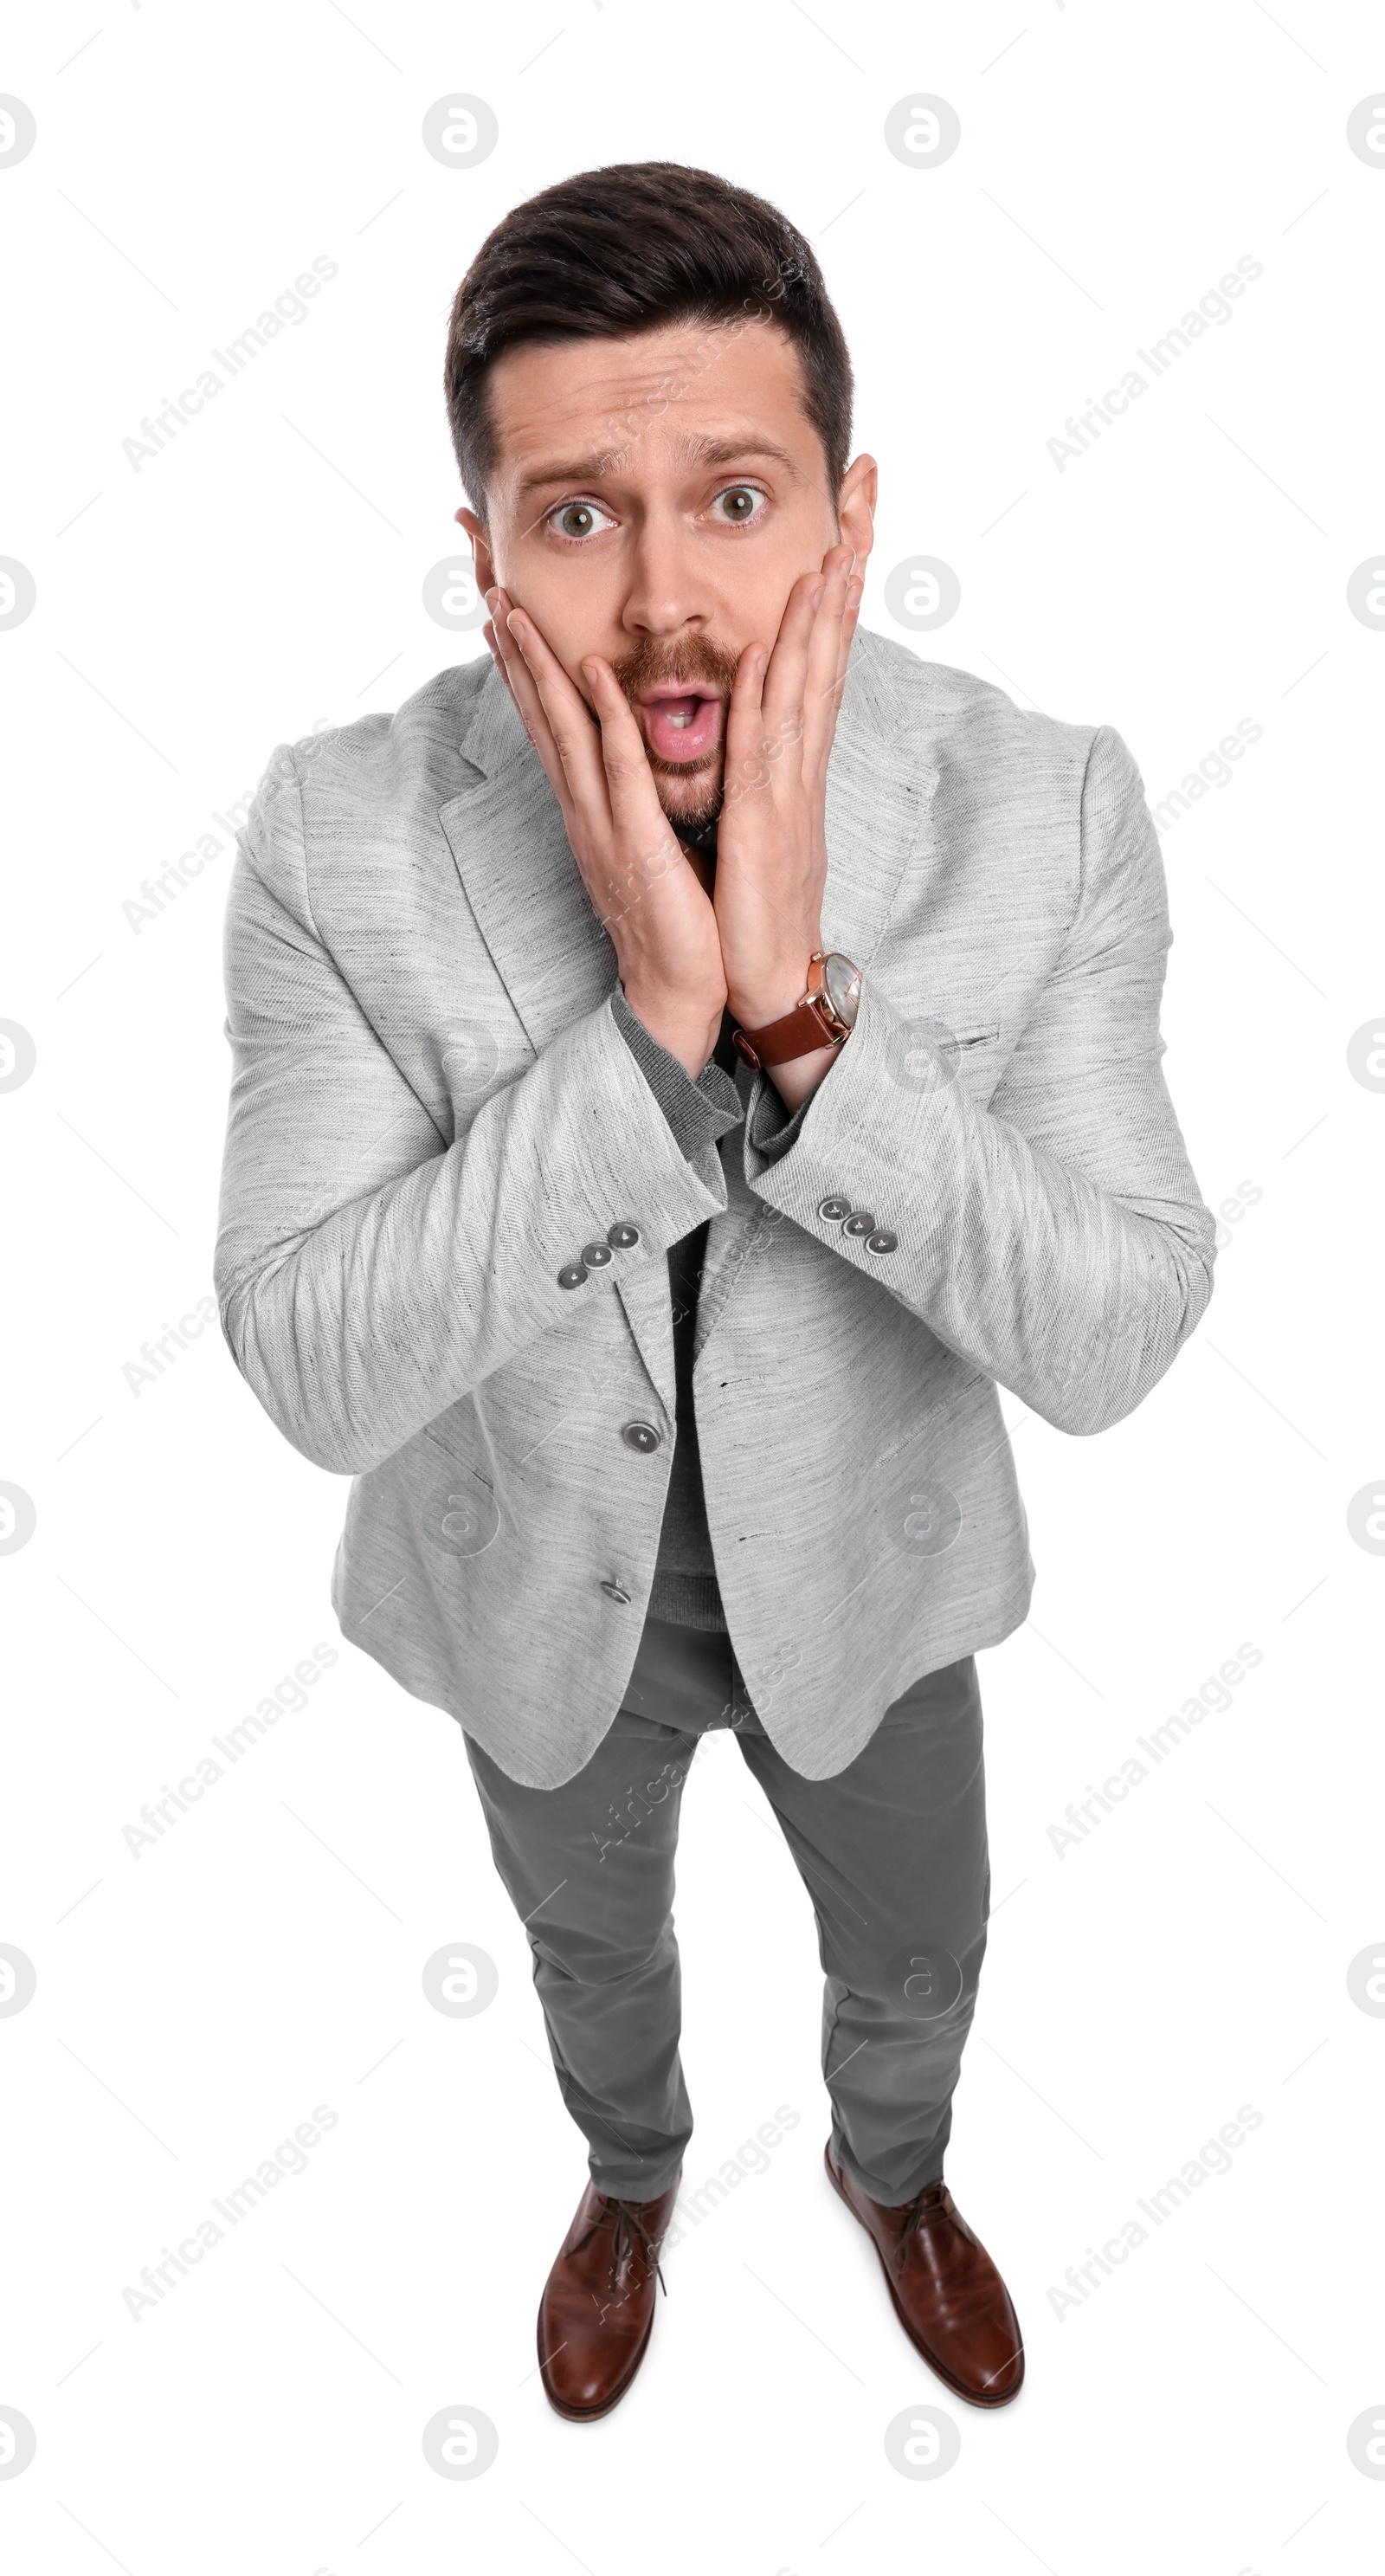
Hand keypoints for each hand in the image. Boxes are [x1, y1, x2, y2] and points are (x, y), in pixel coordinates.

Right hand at [482, 588, 725, 1076]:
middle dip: (512, 654)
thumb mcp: (648, 849)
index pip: (549, 728)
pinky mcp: (635, 844)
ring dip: (538, 669)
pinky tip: (593, 671)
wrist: (675, 992)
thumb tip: (632, 761)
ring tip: (513, 613)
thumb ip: (636, 802)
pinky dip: (605, 717)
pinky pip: (619, 769)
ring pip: (563, 733)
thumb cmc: (673, 921)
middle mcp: (583, 812)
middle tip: (485, 591)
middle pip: (539, 718)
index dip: (524, 671)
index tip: (503, 616)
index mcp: (590, 811)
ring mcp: (602, 826)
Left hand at [714, 544, 863, 1107]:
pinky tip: (762, 650)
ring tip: (828, 554)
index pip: (822, 665)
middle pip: (828, 657)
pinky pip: (759, 749)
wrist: (771, 978)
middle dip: (844, 583)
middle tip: (861, 508)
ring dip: (814, 622)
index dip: (836, 600)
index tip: (846, 536)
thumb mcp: (762, 822)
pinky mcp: (760, 823)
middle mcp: (802, 767)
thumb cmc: (759, 906)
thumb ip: (762, 766)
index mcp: (798, 765)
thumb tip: (758, 715)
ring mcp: (787, 791)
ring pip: (802, 690)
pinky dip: (762, 696)